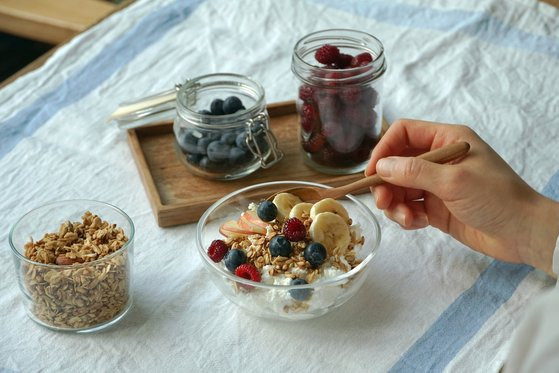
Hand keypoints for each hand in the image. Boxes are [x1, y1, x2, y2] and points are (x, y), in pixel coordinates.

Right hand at [365, 119, 558, 276]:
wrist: (523, 233)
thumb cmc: (496, 198)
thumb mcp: (454, 181)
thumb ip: (415, 172)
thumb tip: (381, 167)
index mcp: (446, 140)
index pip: (404, 133)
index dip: (384, 150)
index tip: (372, 173)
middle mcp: (438, 159)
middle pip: (396, 164)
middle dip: (386, 184)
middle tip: (384, 203)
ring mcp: (436, 184)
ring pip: (399, 188)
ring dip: (395, 204)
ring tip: (407, 219)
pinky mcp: (436, 207)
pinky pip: (409, 207)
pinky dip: (407, 216)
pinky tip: (418, 224)